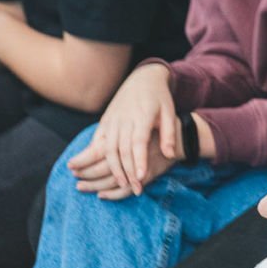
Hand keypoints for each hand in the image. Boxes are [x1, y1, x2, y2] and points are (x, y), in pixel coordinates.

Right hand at [79, 63, 178, 195]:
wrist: (142, 79)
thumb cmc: (159, 98)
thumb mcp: (169, 111)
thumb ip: (170, 133)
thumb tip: (169, 155)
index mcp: (142, 116)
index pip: (138, 142)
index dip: (139, 161)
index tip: (142, 178)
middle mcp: (124, 120)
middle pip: (122, 149)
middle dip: (127, 171)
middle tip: (135, 188)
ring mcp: (112, 121)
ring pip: (108, 148)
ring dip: (113, 168)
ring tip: (121, 184)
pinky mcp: (105, 122)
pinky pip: (98, 142)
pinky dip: (97, 158)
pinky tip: (101, 171)